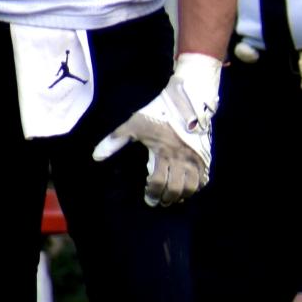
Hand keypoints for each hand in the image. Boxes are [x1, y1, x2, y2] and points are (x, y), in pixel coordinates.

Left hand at [91, 53, 219, 205]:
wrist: (187, 99)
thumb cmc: (158, 112)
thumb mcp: (134, 124)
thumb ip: (115, 141)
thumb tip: (96, 156)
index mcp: (164, 154)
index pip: (158, 182)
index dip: (152, 194)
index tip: (149, 199)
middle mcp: (182, 159)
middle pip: (176, 188)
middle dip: (167, 198)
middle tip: (161, 202)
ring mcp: (196, 158)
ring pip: (192, 186)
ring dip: (183, 195)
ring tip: (175, 197)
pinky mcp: (205, 155)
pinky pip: (204, 177)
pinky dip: (198, 186)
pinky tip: (191, 187)